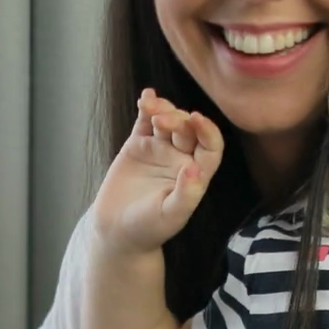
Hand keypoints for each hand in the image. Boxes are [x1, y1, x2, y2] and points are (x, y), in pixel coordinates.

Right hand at [90, 89, 225, 253]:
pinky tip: (146, 96)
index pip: (210, 147)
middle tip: (161, 120)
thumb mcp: (170, 216)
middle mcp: (181, 158)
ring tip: (150, 105)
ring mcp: (160, 149)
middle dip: (177, 119)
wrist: (117, 231)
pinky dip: (146, 108)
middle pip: (187, 129)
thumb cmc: (148, 229)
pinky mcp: (138, 145)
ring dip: (162, 109)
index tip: (197, 119)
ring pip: (167, 121)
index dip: (208, 131)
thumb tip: (196, 169)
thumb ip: (186, 195)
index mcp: (195, 174)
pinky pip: (145, 122)